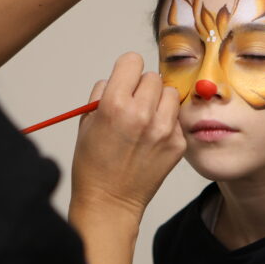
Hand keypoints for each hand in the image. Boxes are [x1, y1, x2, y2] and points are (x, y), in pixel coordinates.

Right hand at [70, 52, 185, 225]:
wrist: (110, 202)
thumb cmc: (93, 165)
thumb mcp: (86, 122)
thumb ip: (104, 93)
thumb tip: (120, 77)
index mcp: (115, 104)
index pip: (132, 61)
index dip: (127, 70)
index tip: (125, 79)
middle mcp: (142, 113)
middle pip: (153, 76)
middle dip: (142, 87)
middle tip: (133, 105)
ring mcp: (164, 129)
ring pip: (169, 93)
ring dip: (158, 101)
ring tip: (145, 120)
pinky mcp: (177, 143)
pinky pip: (176, 118)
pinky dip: (166, 123)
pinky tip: (152, 139)